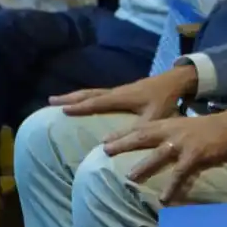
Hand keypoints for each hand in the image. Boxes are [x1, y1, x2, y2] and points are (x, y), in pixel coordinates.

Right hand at [51, 65, 197, 122]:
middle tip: (50, 101)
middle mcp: (117, 91)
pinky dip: (88, 96)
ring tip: (60, 100)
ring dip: (77, 96)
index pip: (95, 102)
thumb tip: (107, 144)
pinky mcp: (124, 91)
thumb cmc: (165, 99)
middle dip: (71, 97)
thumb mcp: (152, 117)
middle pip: (89, 94)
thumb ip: (133, 131)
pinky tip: (85, 101)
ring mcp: (120, 90)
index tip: (61, 109)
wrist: (177, 81)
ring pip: (93, 92)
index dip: (79, 106)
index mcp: (122, 97)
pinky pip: (100, 93)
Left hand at [101, 109, 226, 203]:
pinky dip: (172, 186)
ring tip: (129, 177)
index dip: (123, 132)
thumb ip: (172, 136)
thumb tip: (157, 149)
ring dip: (143, 166)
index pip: (142, 126)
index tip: (104, 139)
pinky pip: (180, 173)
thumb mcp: (188, 127)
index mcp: (171, 123)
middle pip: (144, 136)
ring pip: (159, 155)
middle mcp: (173, 131)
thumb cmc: (212, 128)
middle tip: (105, 150)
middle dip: (124, 143)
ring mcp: (184, 143)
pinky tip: (165, 198)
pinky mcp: (195, 155)